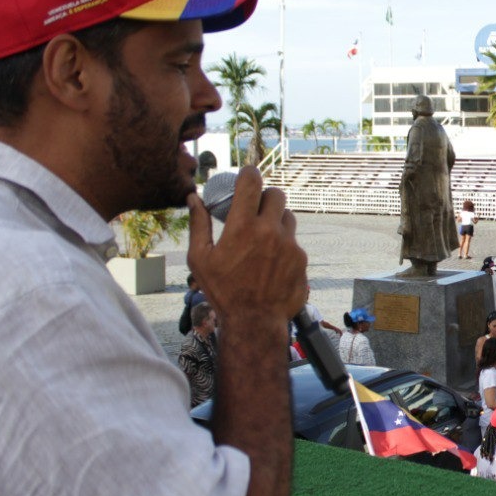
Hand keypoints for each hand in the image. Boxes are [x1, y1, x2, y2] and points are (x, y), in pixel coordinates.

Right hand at [187, 167, 306, 330]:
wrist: (255, 322)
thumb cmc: (223, 292)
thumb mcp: (201, 259)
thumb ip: (198, 225)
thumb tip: (194, 199)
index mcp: (242, 227)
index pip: (251, 182)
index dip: (249, 173)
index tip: (247, 175)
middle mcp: (270, 231)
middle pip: (276, 194)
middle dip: (264, 197)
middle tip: (254, 209)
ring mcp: (289, 245)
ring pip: (288, 216)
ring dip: (276, 219)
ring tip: (263, 236)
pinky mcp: (302, 259)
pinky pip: (294, 241)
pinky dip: (284, 244)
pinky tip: (271, 261)